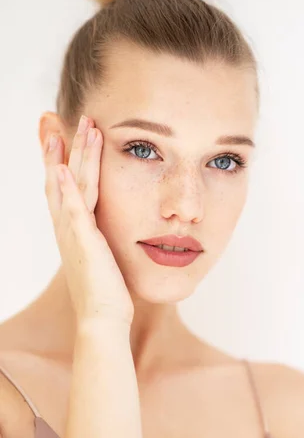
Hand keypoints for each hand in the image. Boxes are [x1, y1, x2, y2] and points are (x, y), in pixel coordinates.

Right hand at [44, 115, 133, 326]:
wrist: (103, 319)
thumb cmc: (108, 293)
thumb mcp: (104, 258)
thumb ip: (103, 240)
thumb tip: (110, 233)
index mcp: (74, 230)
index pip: (63, 187)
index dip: (58, 160)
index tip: (59, 135)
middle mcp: (68, 228)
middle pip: (61, 178)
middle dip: (62, 147)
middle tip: (59, 119)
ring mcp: (73, 234)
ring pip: (72, 185)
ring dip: (75, 154)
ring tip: (81, 127)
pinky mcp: (83, 242)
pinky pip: (73, 209)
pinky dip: (65, 188)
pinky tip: (61, 167)